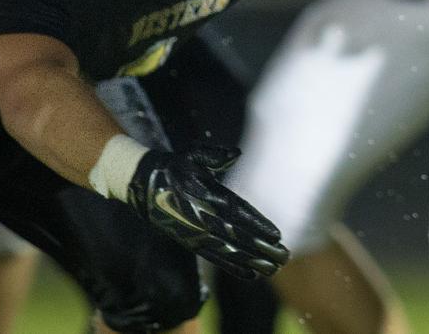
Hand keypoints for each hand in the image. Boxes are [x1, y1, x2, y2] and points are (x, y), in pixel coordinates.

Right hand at [126, 144, 288, 278]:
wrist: (145, 186)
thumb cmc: (176, 168)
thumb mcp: (193, 156)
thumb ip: (215, 156)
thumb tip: (236, 153)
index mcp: (207, 195)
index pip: (238, 212)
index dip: (257, 224)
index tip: (277, 234)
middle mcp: (203, 218)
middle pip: (238, 236)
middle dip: (262, 247)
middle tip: (284, 256)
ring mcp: (197, 233)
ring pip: (229, 251)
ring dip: (252, 261)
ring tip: (274, 268)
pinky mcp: (191, 243)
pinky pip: (215, 258)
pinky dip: (233, 267)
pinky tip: (251, 274)